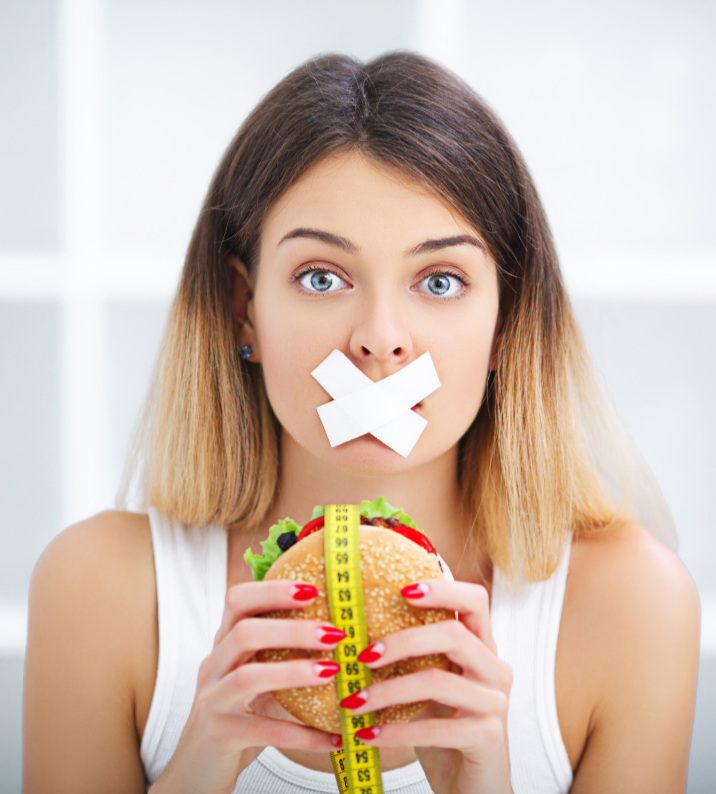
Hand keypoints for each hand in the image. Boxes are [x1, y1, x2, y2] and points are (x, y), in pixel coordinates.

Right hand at [150, 580, 343, 793]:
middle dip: (291, 629)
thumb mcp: (254, 676)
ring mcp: (212, 701)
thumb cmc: (237, 715)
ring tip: (332, 671)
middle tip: (333, 633)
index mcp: (224, 644)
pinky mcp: (219, 736)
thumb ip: (279, 652)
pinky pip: (263, 731)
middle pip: (244, 632)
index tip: (313, 590)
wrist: (196, 770)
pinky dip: (302, 734)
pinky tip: (333, 738)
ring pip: (248, 677)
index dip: (273, 590)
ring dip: (294, 671)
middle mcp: (214, 666)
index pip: (238, 600)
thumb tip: (336, 627)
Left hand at [339, 579, 513, 793]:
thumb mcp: (428, 688)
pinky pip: (436, 727)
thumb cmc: (445, 732)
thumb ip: (412, 659)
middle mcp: (495, 669)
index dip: (442, 589)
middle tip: (363, 654)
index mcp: (482, 648)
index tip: (403, 590)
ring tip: (354, 701)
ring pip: (438, 680)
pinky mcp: (489, 737)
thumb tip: (357, 633)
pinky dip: (396, 731)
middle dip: (403, 640)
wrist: (472, 789)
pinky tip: (368, 734)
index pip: (475, 601)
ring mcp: (495, 703)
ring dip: (388, 690)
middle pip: (454, 634)